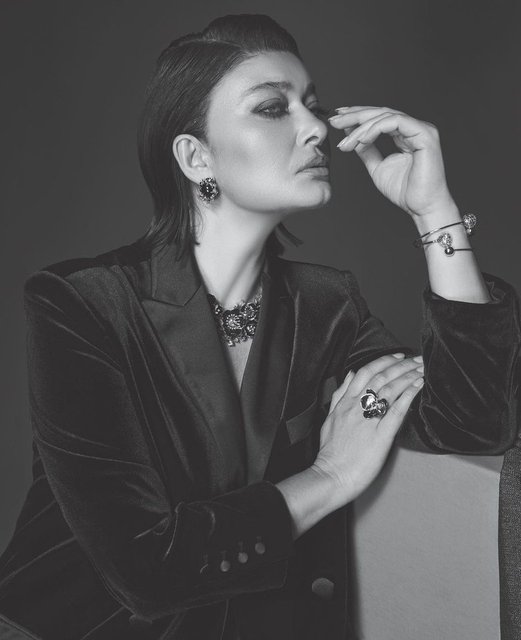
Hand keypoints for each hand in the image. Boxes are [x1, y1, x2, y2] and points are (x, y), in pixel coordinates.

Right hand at [312, 353, 423, 503]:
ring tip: (422, 369)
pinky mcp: (380, 436)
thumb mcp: (330, 418)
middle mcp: (357, 407)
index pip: (365, 372)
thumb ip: (340, 395)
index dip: (384, 361)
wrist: (332, 476)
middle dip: (402, 365)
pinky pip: (396, 411)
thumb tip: (349, 374)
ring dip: (409, 376)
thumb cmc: (331, 451)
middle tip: (418, 360)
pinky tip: (418, 386)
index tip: (398, 356)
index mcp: (345, 403)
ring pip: (390, 389)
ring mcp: (369, 421)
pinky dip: (409, 396)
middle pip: (381, 377)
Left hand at [328, 106, 456, 219]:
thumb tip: (352, 137)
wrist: (421, 207)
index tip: (337, 120)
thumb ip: (367, 151)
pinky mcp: (425, 134)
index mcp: (406, 134)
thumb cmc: (405, 191)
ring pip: (386, 116)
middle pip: (381, 112)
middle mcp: (414, 128)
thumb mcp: (378, 167)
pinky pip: (396, 122)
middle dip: (355, 115)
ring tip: (346, 142)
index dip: (358, 115)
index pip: (379, 118)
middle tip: (335, 120)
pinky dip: (376, 128)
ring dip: (361, 127)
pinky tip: (362, 139)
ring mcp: (421, 129)